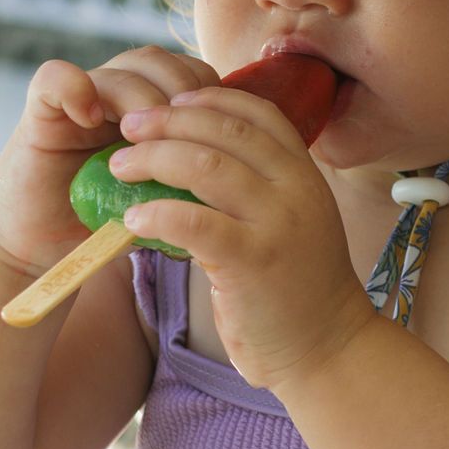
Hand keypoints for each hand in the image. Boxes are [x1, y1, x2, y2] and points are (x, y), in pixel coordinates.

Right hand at [0, 46, 221, 277]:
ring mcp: (81, 101)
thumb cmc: (112, 223)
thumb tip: (245, 170)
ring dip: (142, 97)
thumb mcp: (166, 197)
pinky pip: (55, 78)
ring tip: (140, 137)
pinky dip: (76, 90)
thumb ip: (195, 174)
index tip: (214, 134)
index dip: (209, 97)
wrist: (49, 249)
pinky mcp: (40, 113)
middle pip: (162, 61)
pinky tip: (91, 120)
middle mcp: (119, 96)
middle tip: (182, 134)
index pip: (193, 75)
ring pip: (123, 66)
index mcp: (154, 110)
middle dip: (182, 92)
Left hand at [108, 84, 377, 390]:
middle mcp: (296, 190)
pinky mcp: (254, 262)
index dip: (212, 98)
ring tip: (121, 165)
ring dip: (154, 158)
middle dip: (171, 121)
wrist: (328, 349)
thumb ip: (260, 189)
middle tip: (130, 124)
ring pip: (207, 167)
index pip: (260, 114)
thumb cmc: (298, 288)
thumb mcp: (293, 222)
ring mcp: (278, 224)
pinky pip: (196, 222)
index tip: (173, 101)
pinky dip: (158, 212)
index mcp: (305, 176)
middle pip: (226, 131)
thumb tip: (194, 159)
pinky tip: (134, 217)